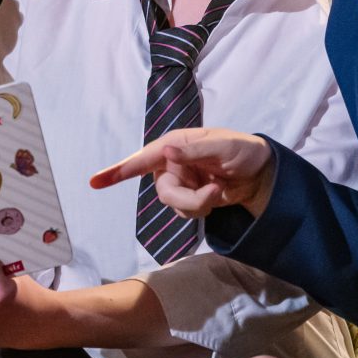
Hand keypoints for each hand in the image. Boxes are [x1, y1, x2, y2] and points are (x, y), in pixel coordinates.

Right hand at [90, 127, 276, 219]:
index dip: (119, 171)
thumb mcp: (223, 146)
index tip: (95, 181)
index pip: (142, 158)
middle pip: (163, 190)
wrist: (262, 174)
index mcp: (175, 145)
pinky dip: (202, 208)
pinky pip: (185, 212)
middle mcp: (171, 164)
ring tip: (219, 191)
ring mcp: (179, 182)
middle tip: (214, 193)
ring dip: (198, 204)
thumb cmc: (244, 151)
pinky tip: (217, 196)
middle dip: (188, 199)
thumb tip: (166, 153)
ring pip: (174, 205)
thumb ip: (194, 150)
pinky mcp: (189, 198)